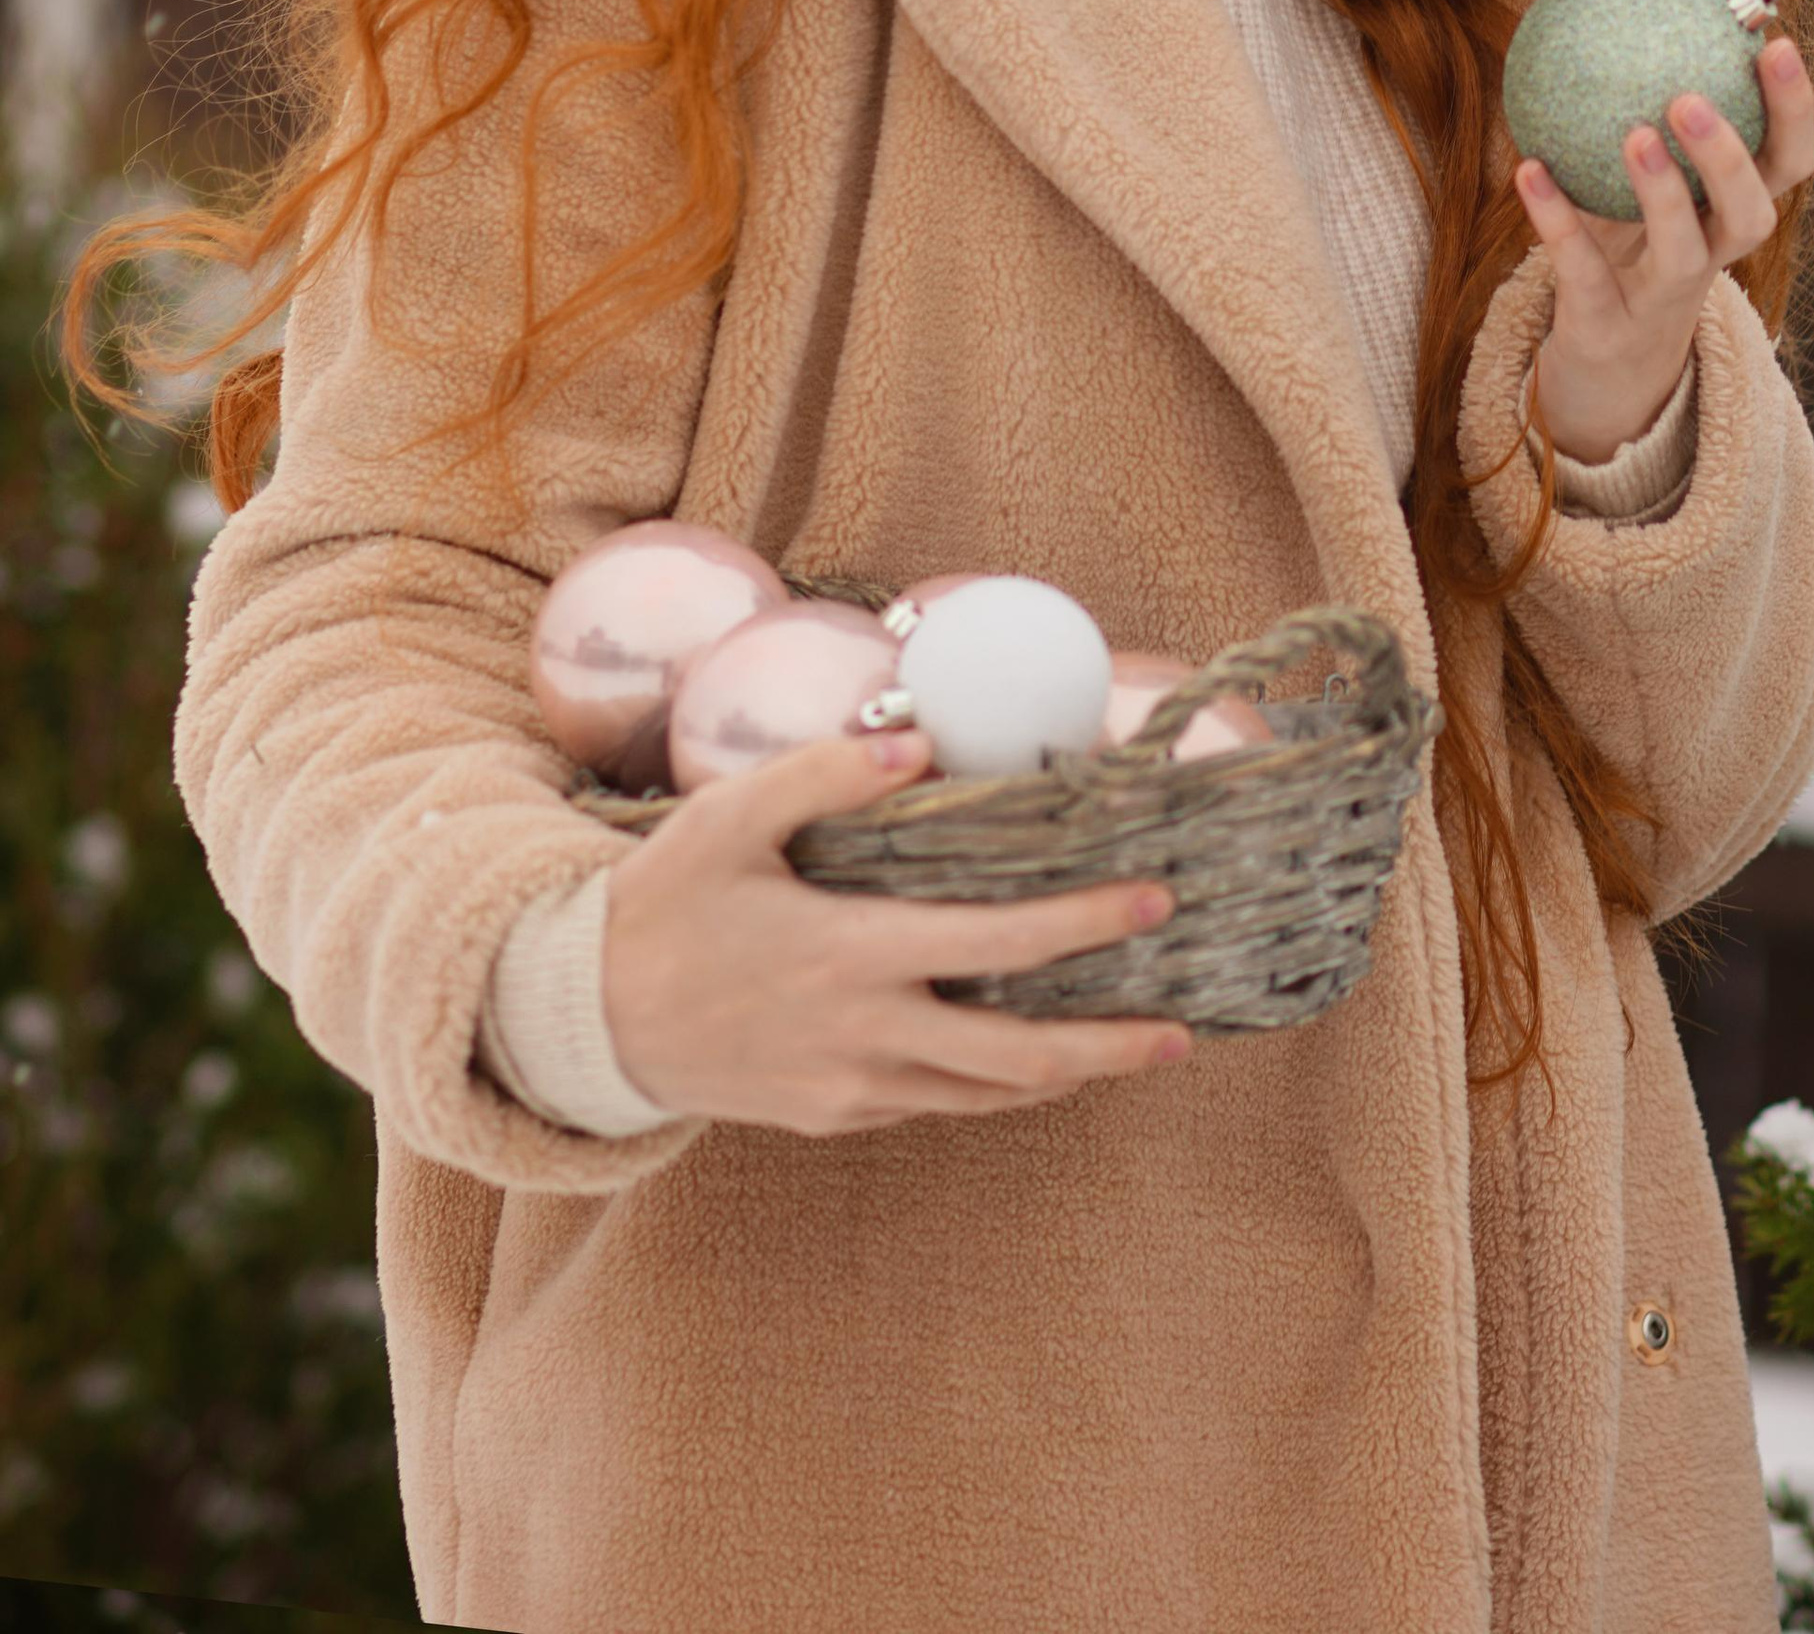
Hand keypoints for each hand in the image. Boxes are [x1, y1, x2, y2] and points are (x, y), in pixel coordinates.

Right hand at [600, 729, 1192, 1132]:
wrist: (585, 1020)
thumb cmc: (663, 903)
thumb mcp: (731, 818)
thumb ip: (827, 775)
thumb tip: (922, 743)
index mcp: (851, 955)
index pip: (998, 948)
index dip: (1084, 927)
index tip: (1151, 902)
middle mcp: (864, 1036)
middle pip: (1018, 1059)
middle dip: (1109, 1046)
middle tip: (1181, 1031)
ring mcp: (850, 1088)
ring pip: (983, 1097)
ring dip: (1063, 1075)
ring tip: (1128, 1051)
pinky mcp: (831, 1116)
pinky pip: (933, 1105)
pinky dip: (993, 1087)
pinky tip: (1024, 1060)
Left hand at [1512, 36, 1813, 467]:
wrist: (1605, 370)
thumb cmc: (1629, 253)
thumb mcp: (1643, 187)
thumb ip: (1645, 115)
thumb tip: (1620, 2)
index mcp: (1731, 217)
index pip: (1787, 162)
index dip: (1792, 109)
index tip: (1774, 42)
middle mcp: (1713, 259)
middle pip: (1752, 214)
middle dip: (1732, 157)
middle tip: (1694, 98)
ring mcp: (1662, 300)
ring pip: (1683, 254)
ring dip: (1663, 193)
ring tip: (1635, 132)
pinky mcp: (1607, 325)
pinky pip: (1582, 270)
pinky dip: (1557, 220)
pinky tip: (1527, 168)